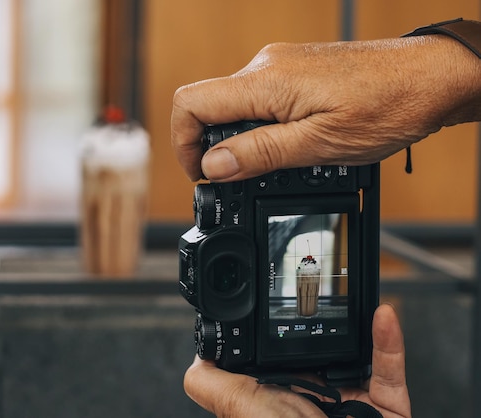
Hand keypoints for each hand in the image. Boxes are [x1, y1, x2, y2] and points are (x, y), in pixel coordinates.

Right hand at [171, 36, 480, 181]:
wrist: (429, 77)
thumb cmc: (388, 105)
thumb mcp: (319, 144)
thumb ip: (260, 153)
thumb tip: (213, 165)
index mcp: (265, 82)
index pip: (191, 104)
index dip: (183, 144)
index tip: (203, 174)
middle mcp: (266, 66)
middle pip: (208, 106)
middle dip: (215, 147)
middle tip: (242, 177)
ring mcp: (280, 65)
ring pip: (234, 105)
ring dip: (242, 139)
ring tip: (277, 161)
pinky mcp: (294, 70)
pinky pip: (259, 99)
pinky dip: (261, 126)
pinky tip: (291, 143)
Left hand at [183, 304, 411, 417]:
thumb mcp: (239, 408)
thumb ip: (214, 384)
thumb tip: (197, 358)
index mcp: (282, 395)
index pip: (283, 352)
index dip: (283, 326)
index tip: (282, 296)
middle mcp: (316, 397)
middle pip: (325, 347)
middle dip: (329, 319)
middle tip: (325, 286)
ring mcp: (352, 403)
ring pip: (360, 353)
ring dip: (362, 326)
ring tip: (353, 296)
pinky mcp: (384, 409)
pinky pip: (390, 369)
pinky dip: (389, 343)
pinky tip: (383, 316)